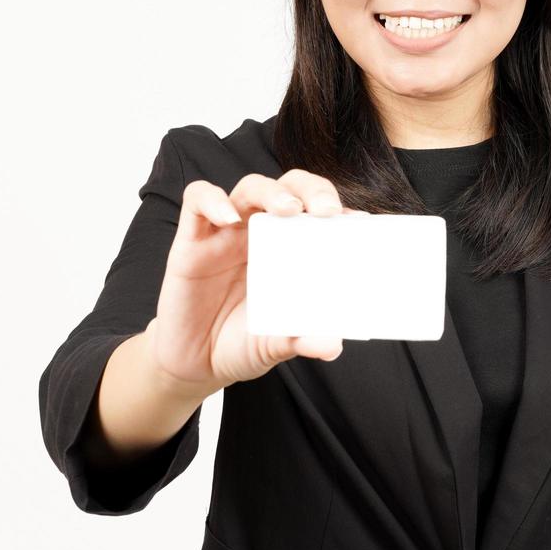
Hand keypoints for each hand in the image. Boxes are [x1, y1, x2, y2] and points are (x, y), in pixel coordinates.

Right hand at [145, 169, 361, 398]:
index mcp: (290, 250)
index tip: (358, 223)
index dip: (339, 210)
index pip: (318, 213)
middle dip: (313, 190)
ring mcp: (227, 232)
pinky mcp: (192, 239)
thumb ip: (301, 340)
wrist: (193, 362)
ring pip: (251, 187)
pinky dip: (213, 201)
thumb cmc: (240, 343)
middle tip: (327, 211)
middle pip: (291, 188)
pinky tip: (229, 218)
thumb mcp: (275, 345)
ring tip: (289, 210)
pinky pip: (197, 200)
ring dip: (273, 192)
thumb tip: (331, 344)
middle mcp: (262, 233)